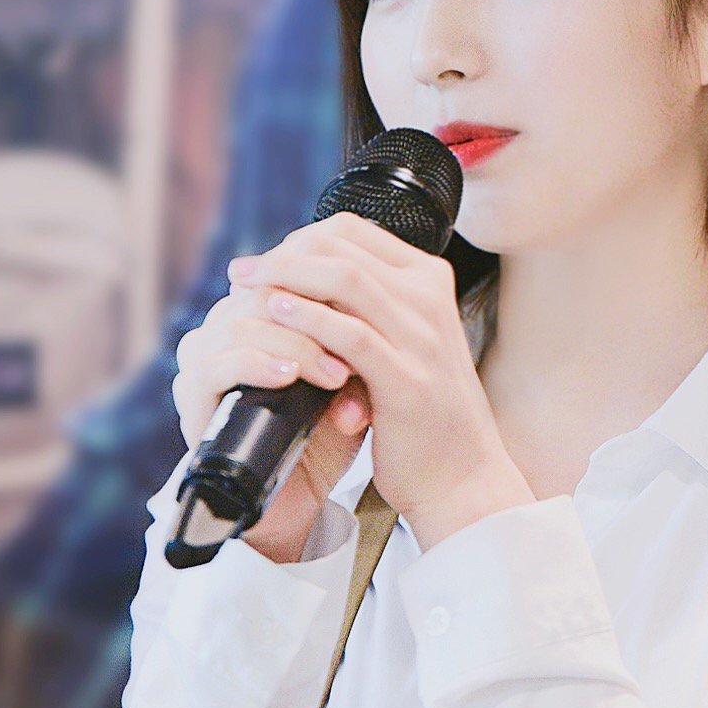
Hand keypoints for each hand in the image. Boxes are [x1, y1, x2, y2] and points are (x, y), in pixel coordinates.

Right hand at [173, 266, 370, 563]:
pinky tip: (289, 377)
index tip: (374, 301)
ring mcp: (204, 359)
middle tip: (360, 339)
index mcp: (261, 309)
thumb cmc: (330, 429)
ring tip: (336, 374)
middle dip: (318, 312)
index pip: (289, 268)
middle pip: (265, 289)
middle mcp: (226, 325)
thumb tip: (373, 292)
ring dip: (296, 344)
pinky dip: (256, 366)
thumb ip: (358, 332)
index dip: (329, 280)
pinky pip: (214, 367)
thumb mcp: (354, 375)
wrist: (302, 495)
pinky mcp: (192, 398)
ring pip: (241, 324)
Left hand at [226, 212, 535, 549]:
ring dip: (286, 276)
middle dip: (283, 253)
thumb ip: (371, 306)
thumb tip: (303, 277)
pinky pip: (349, 335)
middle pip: (344, 248)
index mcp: (429, 282)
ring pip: (345, 279)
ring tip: (247, 287)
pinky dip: (308, 319)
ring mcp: (422, 337)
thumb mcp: (406, 340)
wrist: (464, 475)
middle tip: (243, 271)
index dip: (301, 238)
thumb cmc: (426, 410)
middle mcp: (429, 299)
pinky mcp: (406, 379)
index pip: (355, 232)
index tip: (267, 258)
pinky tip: (278, 316)